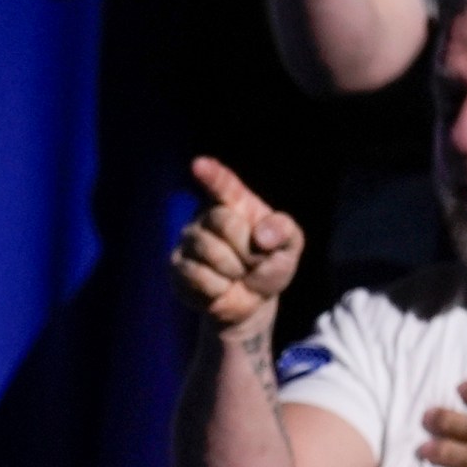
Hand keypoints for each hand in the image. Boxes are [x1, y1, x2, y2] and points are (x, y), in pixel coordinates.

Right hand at [174, 157, 303, 330]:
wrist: (252, 302)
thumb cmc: (269, 264)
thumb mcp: (289, 246)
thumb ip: (284, 231)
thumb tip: (261, 236)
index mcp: (235, 203)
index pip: (223, 185)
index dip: (212, 175)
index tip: (198, 165)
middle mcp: (207, 216)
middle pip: (223, 222)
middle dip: (247, 249)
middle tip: (252, 261)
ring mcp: (189, 241)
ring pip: (211, 251)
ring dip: (233, 271)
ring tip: (235, 275)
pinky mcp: (177, 266)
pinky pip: (199, 276)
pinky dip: (218, 288)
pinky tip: (220, 287)